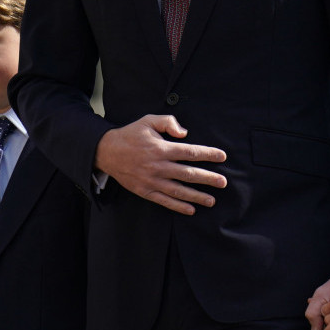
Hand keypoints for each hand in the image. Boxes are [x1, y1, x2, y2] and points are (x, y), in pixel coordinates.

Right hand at [94, 115, 226, 214]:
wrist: (106, 152)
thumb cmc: (131, 135)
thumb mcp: (148, 121)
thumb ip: (168, 122)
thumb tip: (185, 133)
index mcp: (161, 149)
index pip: (190, 152)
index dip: (208, 154)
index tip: (222, 156)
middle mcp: (158, 166)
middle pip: (188, 174)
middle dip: (208, 178)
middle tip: (223, 182)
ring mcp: (151, 181)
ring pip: (179, 191)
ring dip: (197, 196)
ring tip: (212, 200)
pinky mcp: (145, 191)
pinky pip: (164, 200)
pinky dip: (178, 206)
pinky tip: (191, 209)